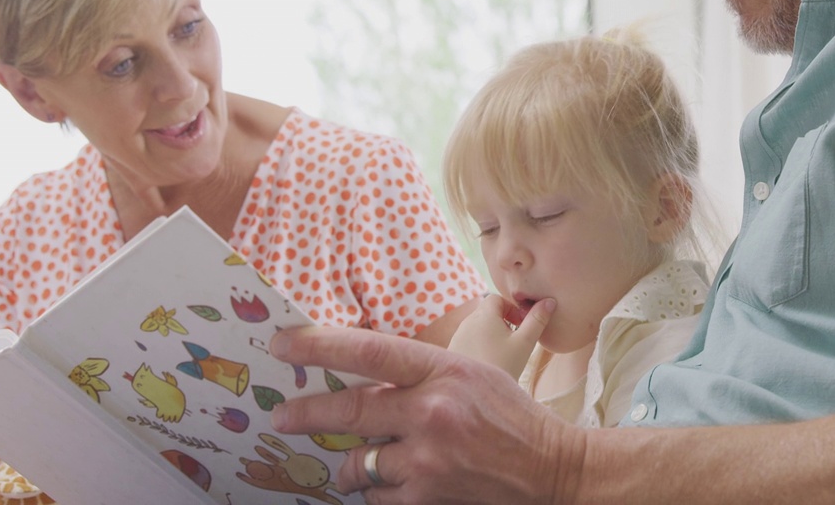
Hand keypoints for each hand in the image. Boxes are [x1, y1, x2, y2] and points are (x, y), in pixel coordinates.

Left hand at [268, 326, 586, 503]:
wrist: (553, 472)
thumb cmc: (512, 418)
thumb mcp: (472, 377)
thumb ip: (420, 376)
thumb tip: (359, 379)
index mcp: (446, 371)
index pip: (370, 351)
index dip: (319, 346)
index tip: (283, 344)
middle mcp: (433, 412)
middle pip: (349, 409)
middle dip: (305, 412)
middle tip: (281, 415)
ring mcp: (429, 460)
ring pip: (359, 462)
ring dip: (353, 464)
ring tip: (360, 462)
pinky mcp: (427, 499)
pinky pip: (377, 496)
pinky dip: (379, 492)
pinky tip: (400, 483)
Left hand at [446, 295, 553, 378]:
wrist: (476, 395)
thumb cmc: (504, 366)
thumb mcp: (525, 343)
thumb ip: (537, 320)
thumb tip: (549, 301)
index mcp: (484, 315)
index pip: (497, 298)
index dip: (512, 308)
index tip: (521, 325)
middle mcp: (467, 322)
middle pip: (487, 312)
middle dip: (503, 321)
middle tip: (515, 340)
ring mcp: (458, 336)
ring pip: (478, 326)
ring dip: (491, 333)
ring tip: (503, 353)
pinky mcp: (453, 350)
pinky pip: (469, 340)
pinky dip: (480, 345)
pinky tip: (489, 361)